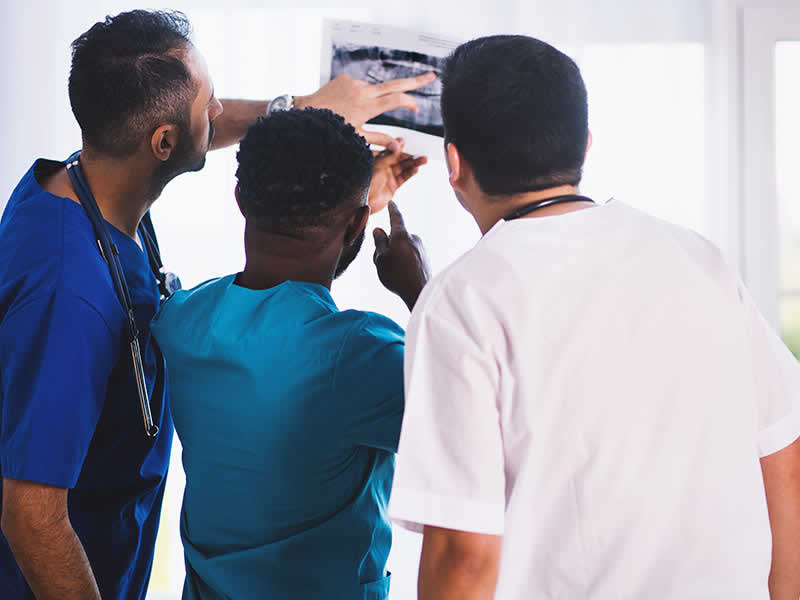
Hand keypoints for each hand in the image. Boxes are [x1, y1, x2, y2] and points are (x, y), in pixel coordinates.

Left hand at [296, 72, 436, 150]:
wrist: (305, 112)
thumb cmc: (331, 129)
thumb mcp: (356, 137)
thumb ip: (380, 139)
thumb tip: (399, 147)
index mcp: (367, 107)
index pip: (397, 99)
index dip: (410, 103)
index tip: (416, 109)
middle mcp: (363, 91)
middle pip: (396, 83)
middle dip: (415, 81)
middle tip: (432, 76)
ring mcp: (354, 82)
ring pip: (374, 89)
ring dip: (373, 100)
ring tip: (353, 113)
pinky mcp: (345, 78)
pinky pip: (359, 86)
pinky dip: (360, 95)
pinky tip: (346, 106)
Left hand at [369, 142, 427, 214]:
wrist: (362, 203)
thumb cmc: (364, 183)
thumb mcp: (377, 166)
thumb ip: (388, 156)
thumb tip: (399, 144)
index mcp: (375, 161)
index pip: (389, 151)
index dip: (397, 146)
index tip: (405, 141)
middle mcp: (382, 168)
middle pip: (399, 159)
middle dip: (410, 156)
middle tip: (421, 154)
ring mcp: (388, 177)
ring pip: (403, 168)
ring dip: (414, 164)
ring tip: (424, 160)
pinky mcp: (392, 187)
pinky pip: (403, 178)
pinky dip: (410, 173)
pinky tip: (416, 169)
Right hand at [373, 201, 429, 310]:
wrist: (419, 292)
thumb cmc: (397, 275)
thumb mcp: (381, 258)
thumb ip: (379, 242)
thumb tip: (379, 230)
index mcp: (402, 235)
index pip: (396, 217)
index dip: (392, 210)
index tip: (392, 203)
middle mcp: (414, 238)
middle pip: (397, 237)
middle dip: (387, 246)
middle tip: (380, 262)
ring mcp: (422, 248)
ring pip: (403, 248)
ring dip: (395, 255)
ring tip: (392, 272)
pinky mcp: (426, 258)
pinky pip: (410, 256)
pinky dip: (404, 262)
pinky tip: (403, 275)